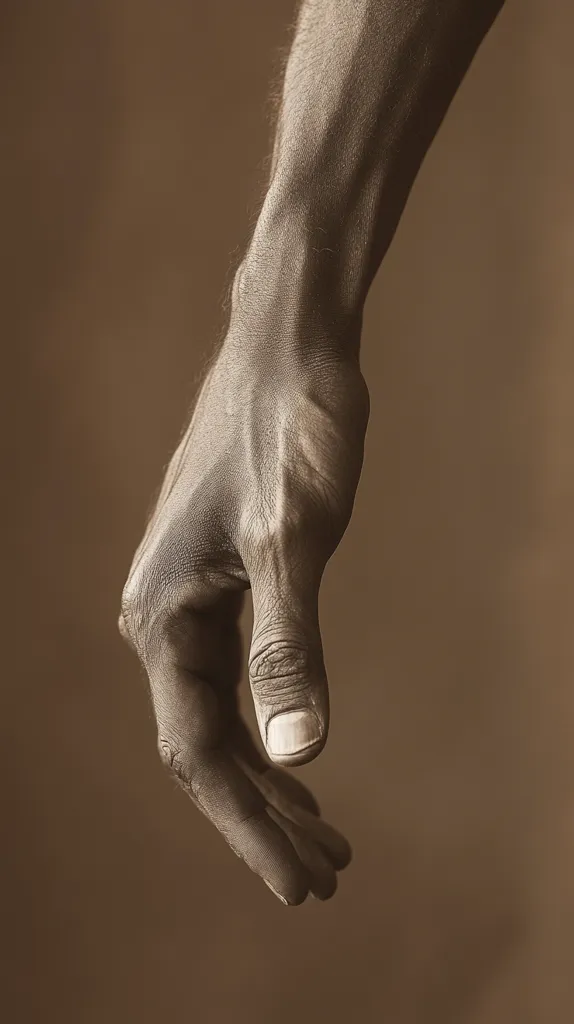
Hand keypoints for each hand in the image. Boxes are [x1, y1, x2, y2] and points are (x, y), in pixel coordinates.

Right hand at [118, 307, 368, 904]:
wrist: (287, 349)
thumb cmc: (289, 430)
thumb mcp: (295, 540)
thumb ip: (291, 648)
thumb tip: (296, 755)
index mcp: (162, 617)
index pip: (200, 753)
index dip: (249, 826)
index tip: (303, 883)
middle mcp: (161, 616)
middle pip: (206, 746)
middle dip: (262, 816)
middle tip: (325, 876)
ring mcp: (189, 598)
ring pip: (220, 716)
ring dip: (267, 779)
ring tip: (319, 833)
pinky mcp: (221, 579)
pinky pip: (234, 679)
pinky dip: (267, 727)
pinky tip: (295, 755)